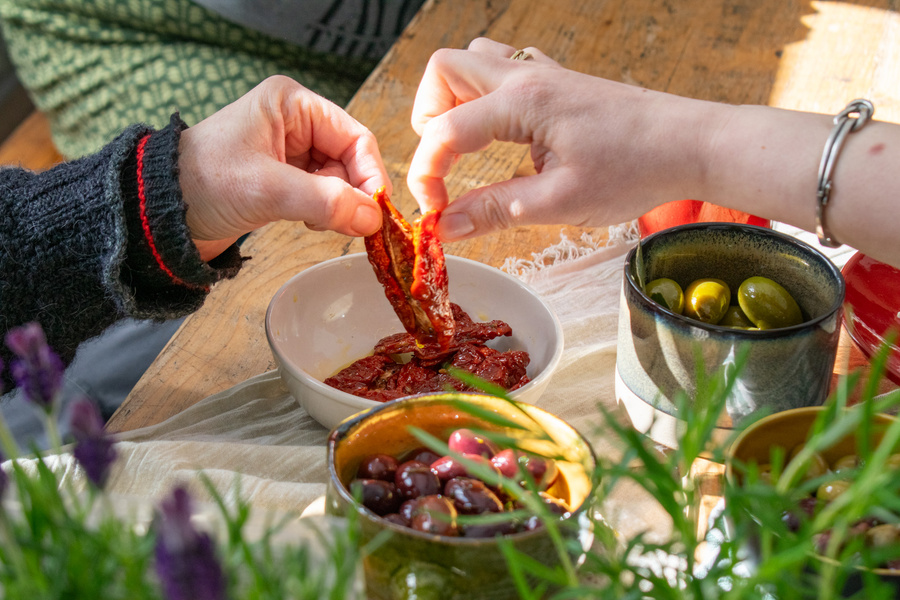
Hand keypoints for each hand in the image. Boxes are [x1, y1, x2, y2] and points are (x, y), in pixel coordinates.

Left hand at [178, 75, 389, 260]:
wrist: (159, 214)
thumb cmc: (202, 183)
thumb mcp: (267, 189)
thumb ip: (324, 201)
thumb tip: (373, 218)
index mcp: (292, 105)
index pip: (355, 137)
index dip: (370, 175)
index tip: (376, 212)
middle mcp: (295, 123)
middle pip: (350, 161)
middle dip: (352, 194)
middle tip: (350, 226)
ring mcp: (290, 152)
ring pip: (338, 182)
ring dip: (336, 206)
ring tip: (314, 222)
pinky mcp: (283, 179)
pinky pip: (321, 196)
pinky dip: (323, 213)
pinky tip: (306, 222)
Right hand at [407, 38, 706, 240]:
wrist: (690, 144)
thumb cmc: (635, 169)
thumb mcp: (561, 202)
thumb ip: (496, 211)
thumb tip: (446, 228)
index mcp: (524, 101)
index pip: (445, 130)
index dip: (427, 174)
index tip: (436, 212)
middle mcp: (527, 76)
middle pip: (445, 70)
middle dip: (429, 118)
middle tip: (444, 164)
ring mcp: (544, 73)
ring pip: (473, 61)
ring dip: (456, 100)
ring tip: (467, 147)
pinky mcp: (559, 82)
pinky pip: (505, 70)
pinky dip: (487, 98)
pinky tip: (504, 135)